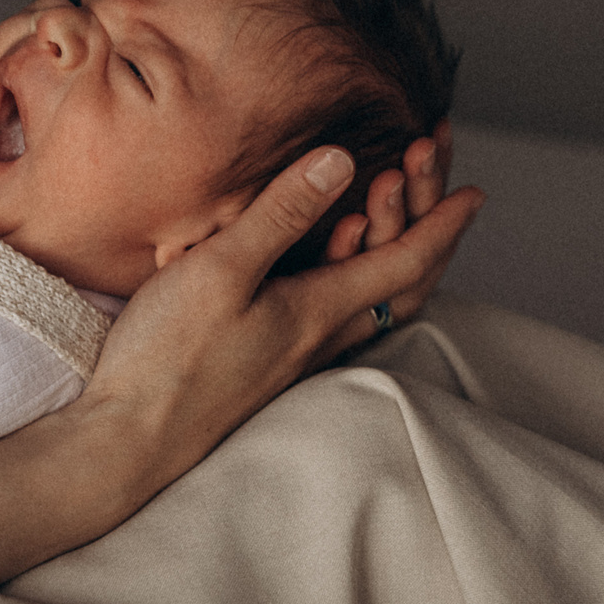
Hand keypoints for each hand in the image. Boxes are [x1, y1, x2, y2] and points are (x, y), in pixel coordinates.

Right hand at [76, 143, 481, 496]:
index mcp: (319, 311)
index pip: (408, 262)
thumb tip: (343, 159)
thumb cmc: (168, 359)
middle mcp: (320, 337)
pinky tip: (330, 260)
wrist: (126, 445)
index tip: (476, 191)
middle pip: (403, 285)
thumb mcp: (221, 269)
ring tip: (392, 206)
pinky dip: (352, 274)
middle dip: (431, 230)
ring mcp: (295, 355)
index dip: (445, 222)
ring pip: (372, 302)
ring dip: (392, 249)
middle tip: (439, 184)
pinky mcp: (268, 363)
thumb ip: (281, 215)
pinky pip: (335, 314)